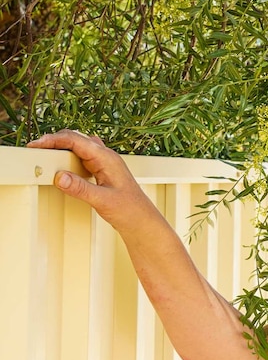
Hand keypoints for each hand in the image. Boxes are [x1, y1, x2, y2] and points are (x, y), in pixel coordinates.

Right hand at [27, 129, 154, 230]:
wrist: (141, 220)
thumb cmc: (130, 209)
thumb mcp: (102, 200)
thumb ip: (81, 189)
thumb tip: (60, 177)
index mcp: (107, 158)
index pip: (76, 140)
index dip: (54, 140)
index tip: (36, 145)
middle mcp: (106, 157)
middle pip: (76, 140)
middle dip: (54, 141)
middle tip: (35, 149)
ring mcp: (104, 163)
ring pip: (78, 147)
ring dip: (61, 148)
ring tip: (44, 154)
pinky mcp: (101, 170)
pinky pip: (81, 157)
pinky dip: (68, 157)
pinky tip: (60, 164)